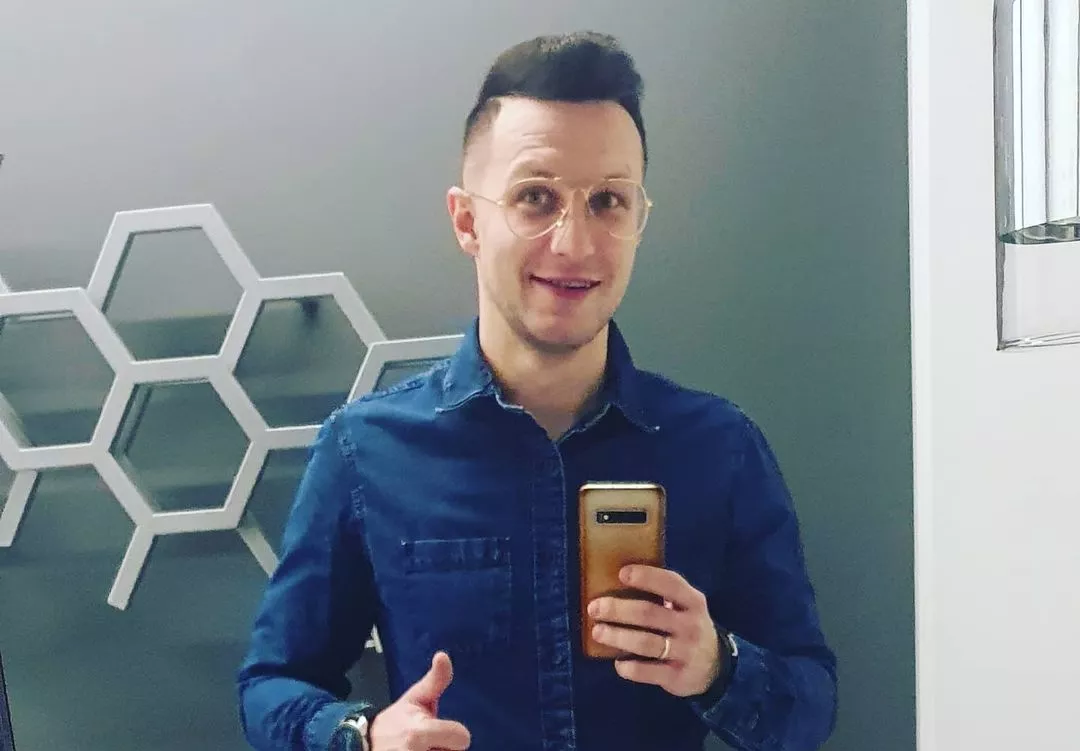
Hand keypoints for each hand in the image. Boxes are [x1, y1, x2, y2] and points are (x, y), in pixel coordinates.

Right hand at [368, 651, 470, 749]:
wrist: (362, 745)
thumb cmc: (396, 721)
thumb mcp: (414, 698)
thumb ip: (435, 680)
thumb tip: (443, 654)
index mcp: (418, 733)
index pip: (463, 738)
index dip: (455, 734)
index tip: (439, 731)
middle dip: (443, 749)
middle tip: (426, 744)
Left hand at [588, 565, 720, 696]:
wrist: (716, 667)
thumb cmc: (687, 626)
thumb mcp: (686, 606)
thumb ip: (664, 594)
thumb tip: (618, 580)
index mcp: (692, 601)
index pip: (670, 584)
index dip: (646, 577)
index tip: (621, 573)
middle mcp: (690, 625)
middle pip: (649, 613)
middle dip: (618, 609)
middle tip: (594, 607)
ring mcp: (685, 652)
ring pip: (646, 643)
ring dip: (618, 637)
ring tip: (598, 632)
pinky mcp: (677, 676)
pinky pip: (649, 672)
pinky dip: (630, 668)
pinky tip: (618, 663)